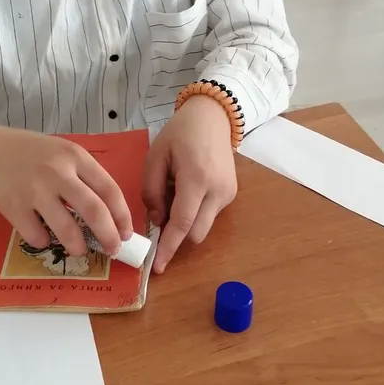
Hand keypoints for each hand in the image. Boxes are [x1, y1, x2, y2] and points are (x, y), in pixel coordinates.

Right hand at [0, 125, 132, 256]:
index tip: (127, 233)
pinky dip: (44, 242)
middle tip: (113, 250)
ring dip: (79, 246)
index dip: (123, 216)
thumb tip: (110, 215)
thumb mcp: (62, 152)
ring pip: (67, 229)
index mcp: (75, 156)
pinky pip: (37, 236)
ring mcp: (34, 190)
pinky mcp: (13, 207)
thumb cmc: (30, 153)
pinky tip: (42, 236)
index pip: (109, 189)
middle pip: (94, 210)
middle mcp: (57, 172)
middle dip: (109, 236)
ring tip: (80, 250)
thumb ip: (84, 176)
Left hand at [142, 96, 236, 273]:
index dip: (168, 248)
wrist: (213, 116)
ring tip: (174, 193)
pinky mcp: (232, 194)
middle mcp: (218, 190)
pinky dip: (195, 212)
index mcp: (197, 179)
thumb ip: (151, 191)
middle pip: (195, 233)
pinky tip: (187, 190)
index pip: (182, 223)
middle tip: (158, 216)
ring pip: (203, 226)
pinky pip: (209, 215)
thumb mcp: (155, 157)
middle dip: (176, 235)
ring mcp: (229, 194)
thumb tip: (157, 221)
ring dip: (185, 221)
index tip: (157, 267)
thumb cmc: (180, 134)